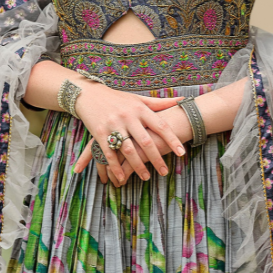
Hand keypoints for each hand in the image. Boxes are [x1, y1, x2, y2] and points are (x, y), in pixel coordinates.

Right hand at [72, 85, 186, 184]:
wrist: (90, 94)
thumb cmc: (118, 99)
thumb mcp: (138, 99)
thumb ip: (159, 103)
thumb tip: (183, 100)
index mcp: (140, 109)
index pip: (160, 125)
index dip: (172, 139)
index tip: (182, 153)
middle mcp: (128, 117)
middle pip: (145, 141)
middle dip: (156, 158)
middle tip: (164, 172)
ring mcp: (113, 125)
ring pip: (128, 149)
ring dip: (137, 166)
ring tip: (146, 177)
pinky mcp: (99, 133)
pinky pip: (109, 153)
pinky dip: (115, 166)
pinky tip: (122, 177)